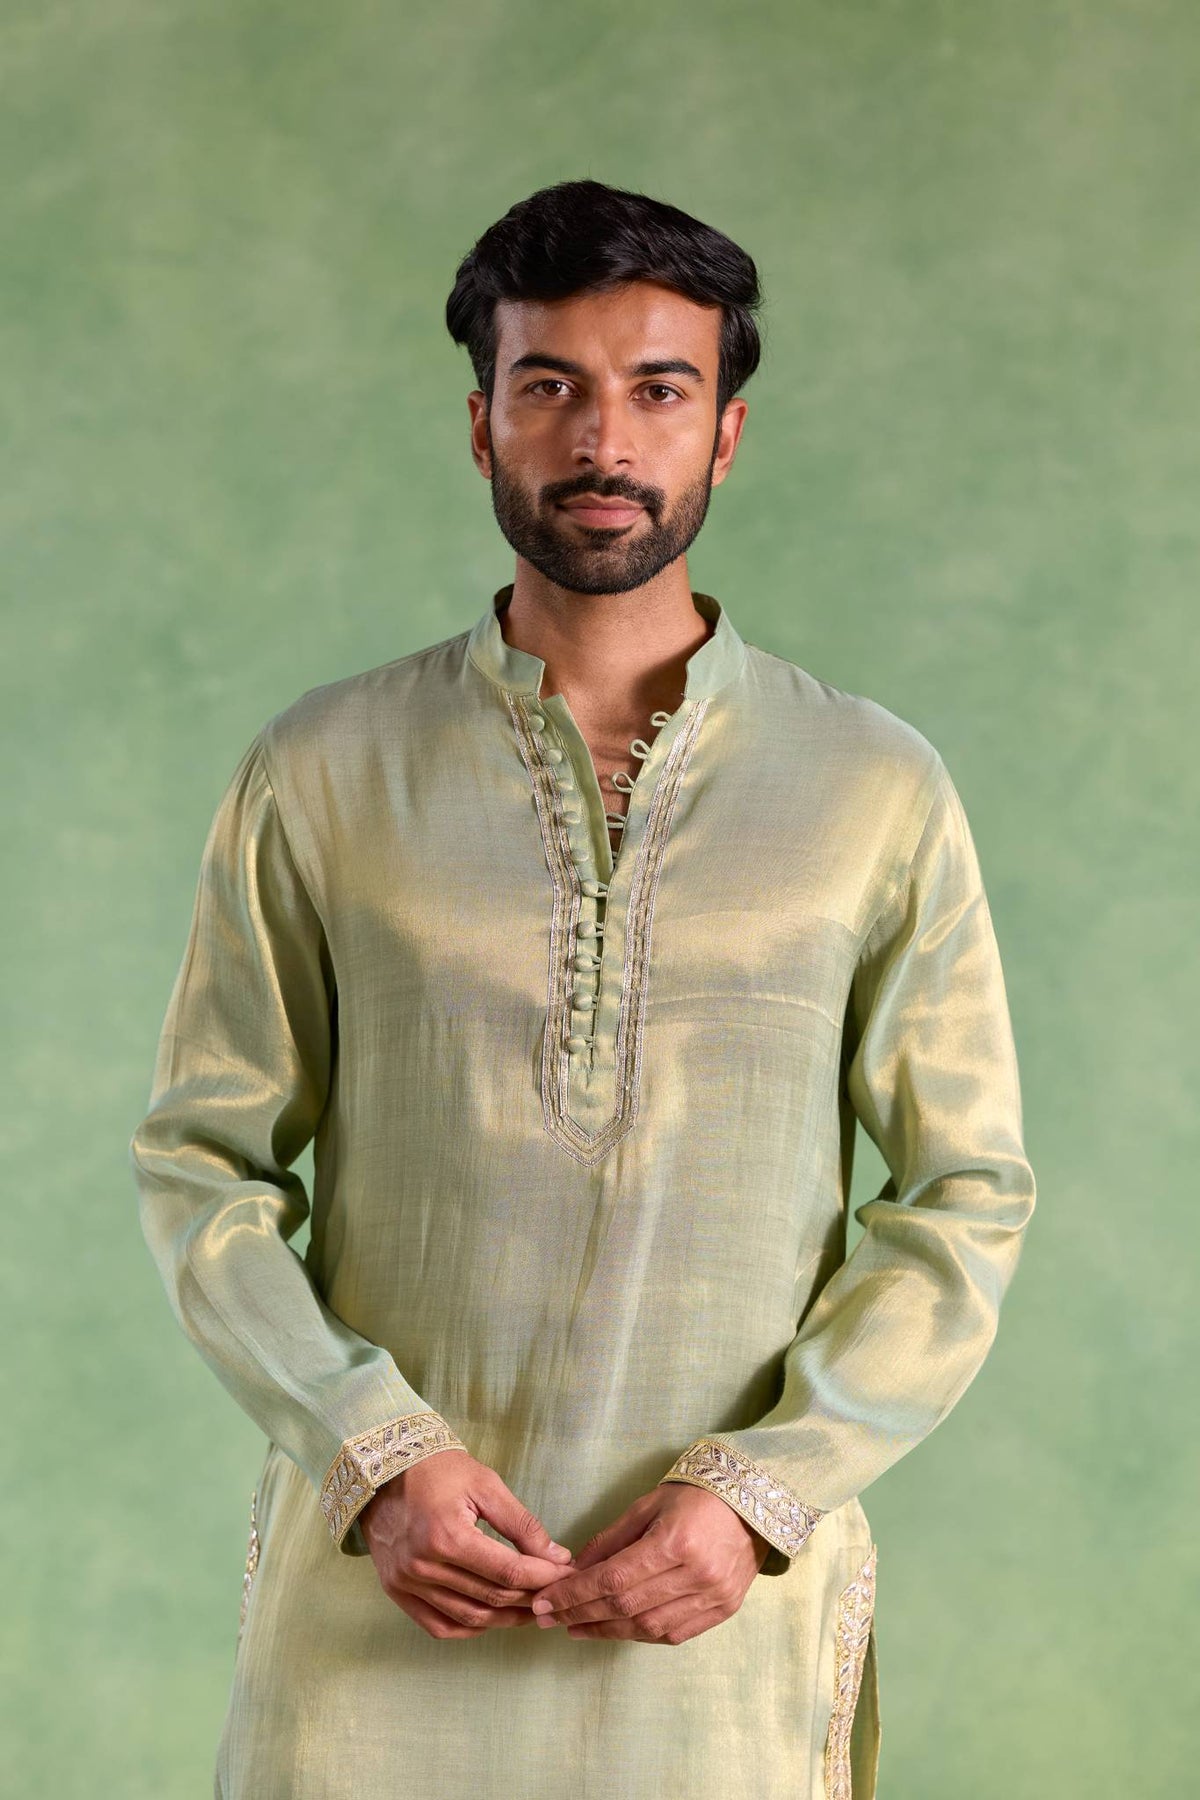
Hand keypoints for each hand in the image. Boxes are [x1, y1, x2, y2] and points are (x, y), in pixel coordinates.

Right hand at [359, 1448, 576, 1638]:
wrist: (383, 1467)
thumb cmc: (438, 1469)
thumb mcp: (485, 1485)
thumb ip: (522, 1524)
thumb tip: (557, 1557)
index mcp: (448, 1536)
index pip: (508, 1572)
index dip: (544, 1577)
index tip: (567, 1574)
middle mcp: (424, 1566)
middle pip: (491, 1597)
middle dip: (531, 1597)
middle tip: (557, 1592)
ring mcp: (407, 1582)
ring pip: (469, 1617)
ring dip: (505, 1618)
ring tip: (531, 1609)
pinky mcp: (396, 1590)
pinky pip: (439, 1626)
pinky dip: (470, 1627)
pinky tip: (492, 1618)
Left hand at [528, 1483, 770, 1645]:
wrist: (755, 1501)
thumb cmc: (695, 1496)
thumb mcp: (648, 1506)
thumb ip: (611, 1540)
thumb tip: (574, 1570)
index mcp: (674, 1543)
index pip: (613, 1579)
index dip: (574, 1595)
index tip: (543, 1603)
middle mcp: (695, 1575)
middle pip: (626, 1607)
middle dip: (582, 1615)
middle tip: (548, 1620)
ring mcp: (713, 1597)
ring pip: (648, 1627)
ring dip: (607, 1631)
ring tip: (576, 1628)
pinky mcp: (724, 1610)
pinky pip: (674, 1634)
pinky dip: (641, 1635)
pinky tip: (618, 1630)